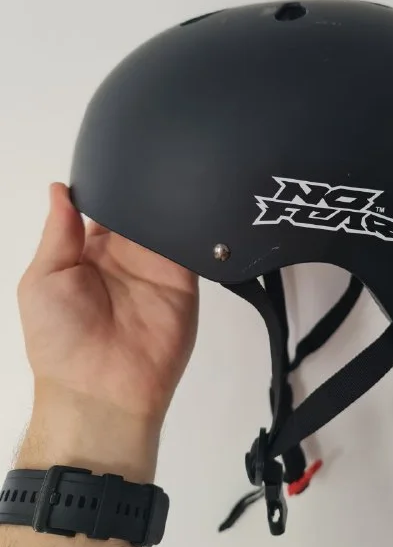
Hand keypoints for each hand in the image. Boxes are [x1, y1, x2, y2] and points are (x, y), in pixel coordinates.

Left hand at [16, 183, 198, 478]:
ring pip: (167, 222)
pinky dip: (195, 225)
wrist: (103, 392)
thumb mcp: (43, 280)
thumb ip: (57, 233)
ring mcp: (157, 267)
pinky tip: (194, 202)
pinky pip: (192, 246)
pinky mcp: (185, 280)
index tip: (118, 155)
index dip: (109, 184)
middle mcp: (126, 256)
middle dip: (143, 187)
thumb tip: (59, 187)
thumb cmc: (60, 339)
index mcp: (89, 252)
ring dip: (170, 202)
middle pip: (139, 210)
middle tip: (153, 157)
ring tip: (175, 171)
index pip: (104, 208)